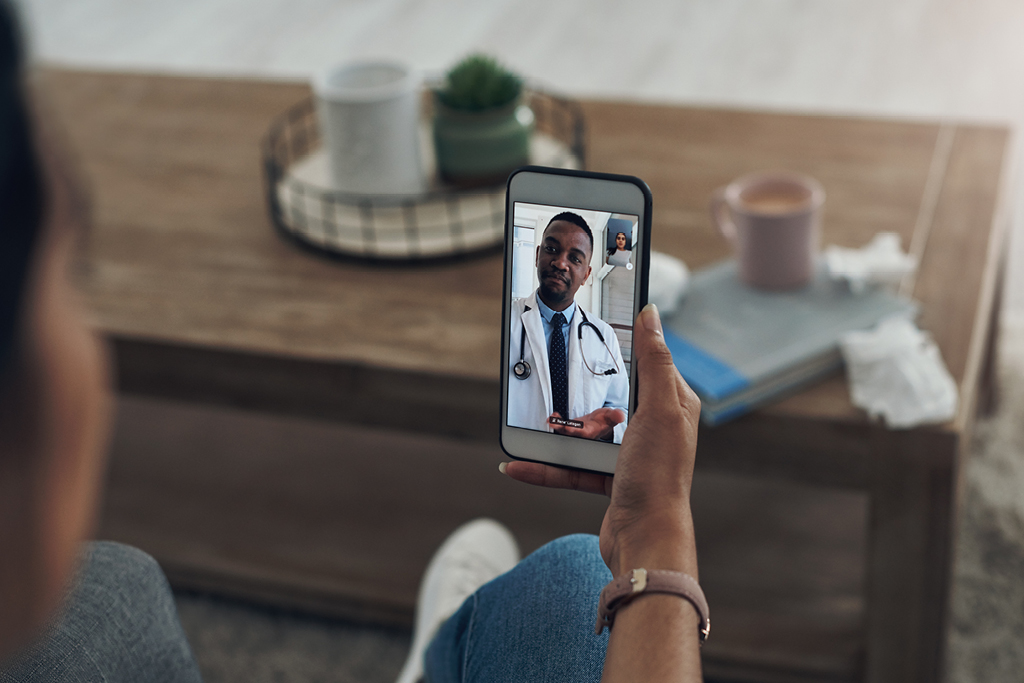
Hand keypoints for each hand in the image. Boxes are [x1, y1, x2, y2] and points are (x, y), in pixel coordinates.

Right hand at [502, 303, 701, 576]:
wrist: (645, 540)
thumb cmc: (658, 476)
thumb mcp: (658, 410)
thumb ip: (653, 362)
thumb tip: (651, 316)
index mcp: (671, 405)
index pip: (647, 363)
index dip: (624, 345)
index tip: (594, 327)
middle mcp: (653, 428)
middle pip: (609, 396)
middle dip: (580, 392)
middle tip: (553, 379)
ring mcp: (630, 455)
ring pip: (585, 432)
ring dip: (556, 432)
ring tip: (529, 424)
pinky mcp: (609, 480)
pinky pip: (571, 466)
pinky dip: (545, 466)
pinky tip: (517, 464)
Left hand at [548, 407, 624, 440]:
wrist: (600, 423)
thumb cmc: (606, 420)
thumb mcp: (612, 417)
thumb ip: (615, 416)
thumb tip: (620, 415)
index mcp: (591, 432)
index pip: (583, 433)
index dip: (576, 430)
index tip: (569, 427)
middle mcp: (581, 434)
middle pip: (570, 433)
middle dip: (562, 429)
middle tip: (554, 424)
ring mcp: (575, 431)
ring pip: (564, 430)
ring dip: (557, 425)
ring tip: (551, 420)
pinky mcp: (570, 427)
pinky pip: (562, 425)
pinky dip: (557, 421)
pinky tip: (553, 416)